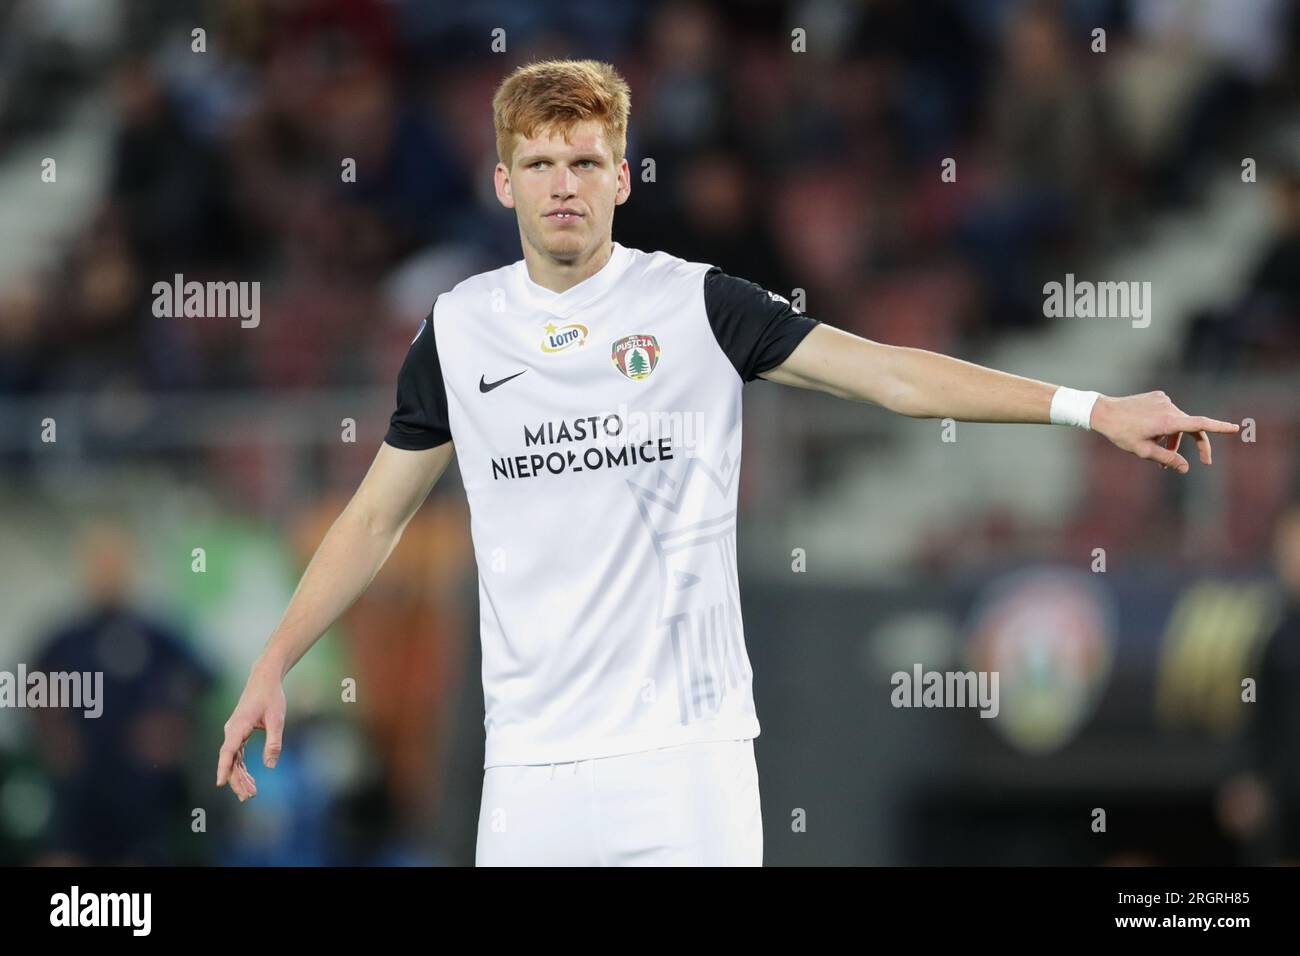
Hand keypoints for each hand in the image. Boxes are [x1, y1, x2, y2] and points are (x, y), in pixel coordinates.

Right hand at [216, 659, 286, 801]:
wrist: (265, 679)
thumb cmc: (271, 697)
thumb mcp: (277, 719)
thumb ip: (274, 742)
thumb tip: (270, 766)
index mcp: (238, 727)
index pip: (228, 751)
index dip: (223, 768)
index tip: (220, 783)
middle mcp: (232, 731)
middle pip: (230, 760)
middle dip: (237, 780)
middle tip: (248, 797)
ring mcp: (234, 732)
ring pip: (233, 760)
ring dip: (240, 776)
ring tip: (250, 793)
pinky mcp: (239, 733)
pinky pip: (237, 755)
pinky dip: (243, 767)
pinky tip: (250, 780)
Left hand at [1090, 391, 1238, 473]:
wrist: (1104, 412)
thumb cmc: (1122, 434)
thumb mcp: (1144, 451)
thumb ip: (1168, 459)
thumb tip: (1186, 468)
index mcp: (1168, 422)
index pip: (1200, 425)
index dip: (1219, 427)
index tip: (1235, 428)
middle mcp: (1170, 408)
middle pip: (1193, 427)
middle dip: (1198, 445)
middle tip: (1204, 461)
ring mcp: (1164, 400)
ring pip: (1179, 422)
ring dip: (1176, 438)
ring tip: (1162, 453)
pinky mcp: (1158, 396)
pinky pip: (1169, 413)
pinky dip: (1166, 425)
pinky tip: (1150, 431)